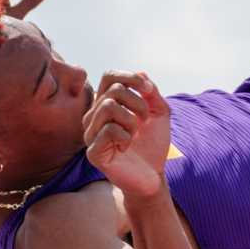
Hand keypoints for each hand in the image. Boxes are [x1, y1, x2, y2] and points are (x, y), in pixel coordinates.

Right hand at [83, 71, 169, 200]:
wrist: (153, 175)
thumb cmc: (152, 144)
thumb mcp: (159, 113)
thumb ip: (151, 93)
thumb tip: (141, 73)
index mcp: (106, 104)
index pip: (109, 76)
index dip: (130, 78)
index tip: (149, 90)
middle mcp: (94, 117)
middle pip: (113, 91)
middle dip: (137, 102)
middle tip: (145, 120)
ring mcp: (90, 135)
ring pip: (108, 107)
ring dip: (131, 120)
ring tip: (135, 134)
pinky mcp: (93, 152)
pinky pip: (108, 130)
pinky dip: (125, 136)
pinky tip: (126, 147)